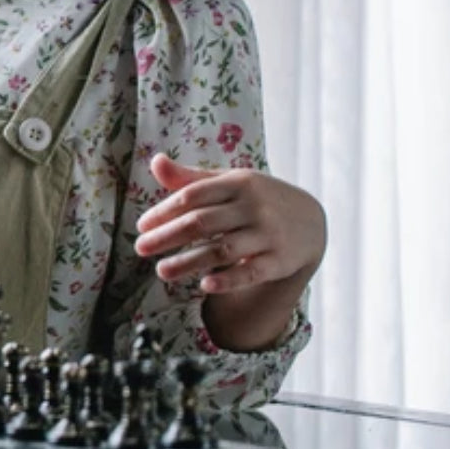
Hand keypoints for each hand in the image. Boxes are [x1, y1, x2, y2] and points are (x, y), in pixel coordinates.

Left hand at [134, 154, 325, 293]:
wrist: (309, 220)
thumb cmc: (255, 199)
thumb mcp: (228, 182)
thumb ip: (190, 178)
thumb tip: (155, 162)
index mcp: (238, 183)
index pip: (193, 196)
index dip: (164, 211)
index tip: (142, 227)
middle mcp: (253, 207)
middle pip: (202, 223)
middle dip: (168, 236)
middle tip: (140, 248)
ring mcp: (268, 235)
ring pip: (222, 250)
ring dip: (188, 262)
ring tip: (161, 271)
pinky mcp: (279, 261)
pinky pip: (251, 272)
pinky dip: (228, 279)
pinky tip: (205, 286)